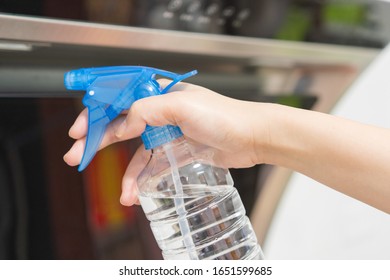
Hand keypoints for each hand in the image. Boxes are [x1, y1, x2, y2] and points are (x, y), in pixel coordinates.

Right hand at [64, 80, 268, 205]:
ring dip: (126, 172)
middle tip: (76, 155)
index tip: (80, 130)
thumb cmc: (224, 116)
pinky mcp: (178, 152)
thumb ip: (147, 110)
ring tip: (121, 192)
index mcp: (160, 93)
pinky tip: (136, 194)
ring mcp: (169, 133)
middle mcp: (162, 111)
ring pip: (137, 152)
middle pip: (122, 125)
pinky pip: (155, 167)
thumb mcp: (181, 106)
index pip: (119, 100)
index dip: (96, 114)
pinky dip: (144, 180)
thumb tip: (123, 123)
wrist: (253, 137)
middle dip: (98, 141)